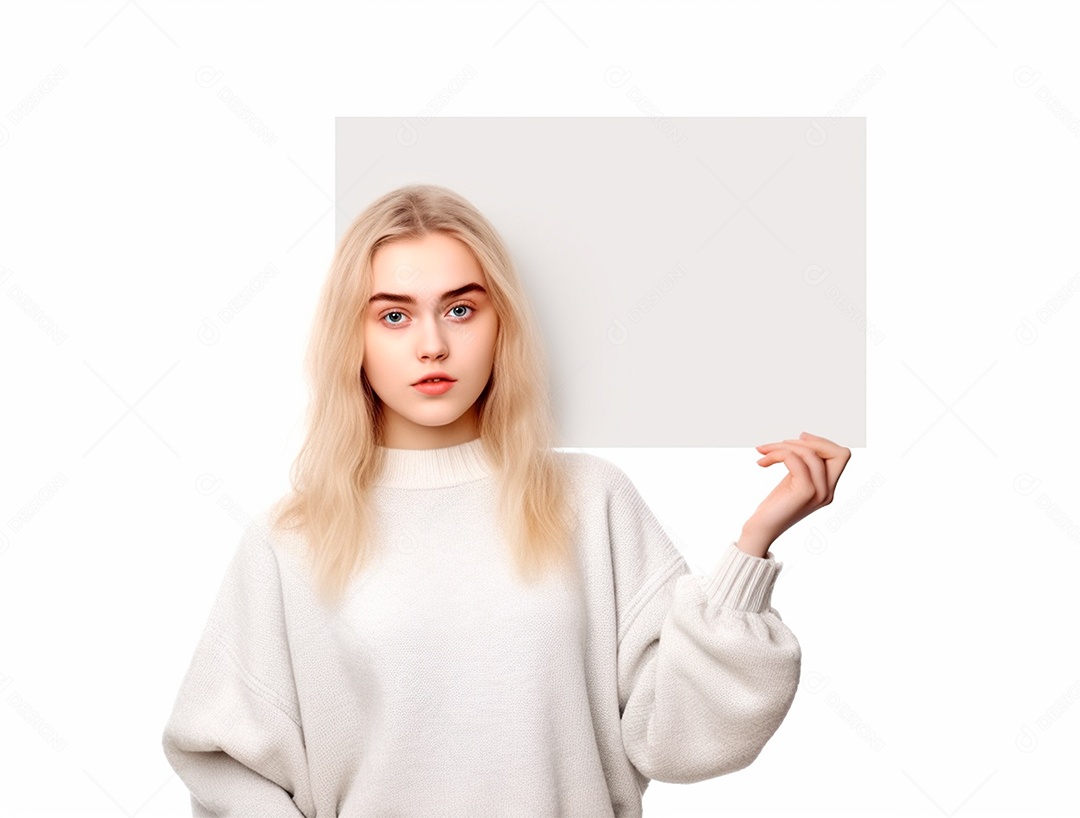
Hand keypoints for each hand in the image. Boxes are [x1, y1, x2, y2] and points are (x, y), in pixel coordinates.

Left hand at [736, 431, 850, 555]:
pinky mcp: (805, 492)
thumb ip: (804, 466)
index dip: (822, 442)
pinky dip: (777, 454)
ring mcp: (819, 493)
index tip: (798, 440)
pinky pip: (794, 459)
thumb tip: (804, 439)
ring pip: (810, 453)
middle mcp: (828, 491)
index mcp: (828, 488)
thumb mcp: (793, 481)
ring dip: (783, 446)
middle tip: (779, 444)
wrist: (760, 530)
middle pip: (839, 453)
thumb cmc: (773, 507)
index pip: (841, 455)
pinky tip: (762, 462)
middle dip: (809, 441)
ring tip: (764, 452)